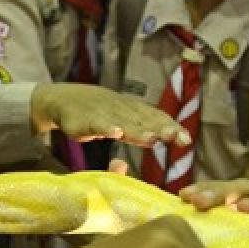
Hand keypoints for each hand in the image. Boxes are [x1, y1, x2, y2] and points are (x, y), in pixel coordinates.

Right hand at [29, 83, 190, 146]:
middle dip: (161, 128)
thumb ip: (135, 132)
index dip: (170, 127)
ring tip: (153, 139)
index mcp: (132, 110)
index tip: (186, 140)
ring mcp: (103, 113)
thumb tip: (146, 148)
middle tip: (178, 138)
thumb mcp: (117, 122)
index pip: (155, 117)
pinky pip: (96, 124)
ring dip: (138, 131)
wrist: (62, 99)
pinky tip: (115, 133)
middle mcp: (121, 109)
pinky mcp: (84, 120)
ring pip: (123, 123)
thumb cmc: (95, 114)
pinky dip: (106, 127)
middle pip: (144, 120)